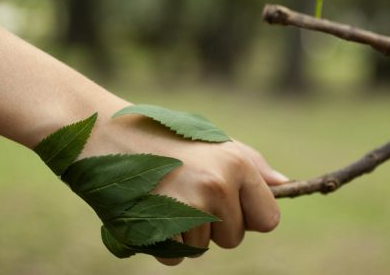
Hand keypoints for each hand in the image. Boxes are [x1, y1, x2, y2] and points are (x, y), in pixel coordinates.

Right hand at [81, 105, 288, 264]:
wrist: (104, 133)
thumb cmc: (161, 135)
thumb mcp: (211, 141)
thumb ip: (250, 165)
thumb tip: (285, 185)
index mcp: (236, 164)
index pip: (269, 219)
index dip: (249, 216)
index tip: (229, 203)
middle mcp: (217, 187)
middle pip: (234, 238)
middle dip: (214, 225)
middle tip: (186, 192)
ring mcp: (188, 210)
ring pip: (203, 249)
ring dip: (186, 232)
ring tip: (164, 195)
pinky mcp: (159, 229)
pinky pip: (175, 257)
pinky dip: (163, 242)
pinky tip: (150, 209)